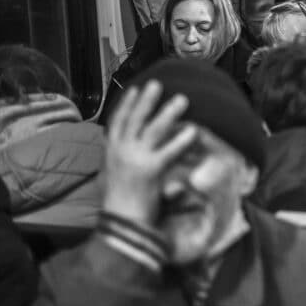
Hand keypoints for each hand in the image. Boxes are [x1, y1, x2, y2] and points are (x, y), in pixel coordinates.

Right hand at [103, 81, 195, 227]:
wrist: (121, 221)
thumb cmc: (120, 200)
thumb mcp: (112, 173)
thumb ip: (117, 157)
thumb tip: (118, 143)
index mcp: (112, 151)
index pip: (118, 121)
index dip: (128, 104)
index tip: (136, 89)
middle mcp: (121, 151)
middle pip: (135, 119)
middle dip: (147, 100)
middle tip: (158, 84)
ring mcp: (135, 159)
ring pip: (153, 129)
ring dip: (168, 113)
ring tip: (182, 99)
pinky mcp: (150, 170)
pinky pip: (169, 151)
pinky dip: (181, 140)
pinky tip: (193, 131)